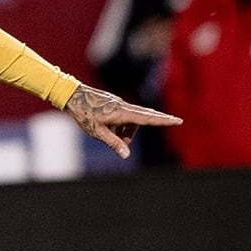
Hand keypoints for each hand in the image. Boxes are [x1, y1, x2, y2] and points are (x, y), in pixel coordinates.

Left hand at [63, 84, 181, 159]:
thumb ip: (113, 143)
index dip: (163, 120)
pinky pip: (124, 115)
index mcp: (121, 113)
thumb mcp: (96, 132)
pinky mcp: (113, 103)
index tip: (177, 120)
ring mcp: (118, 103)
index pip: (147, 118)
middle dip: (157, 120)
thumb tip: (126, 155)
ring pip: (132, 119)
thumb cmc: (83, 114)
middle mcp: (123, 106)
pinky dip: (122, 125)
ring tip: (116, 139)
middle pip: (145, 116)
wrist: (72, 96)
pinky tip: (110, 130)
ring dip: (128, 131)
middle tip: (175, 121)